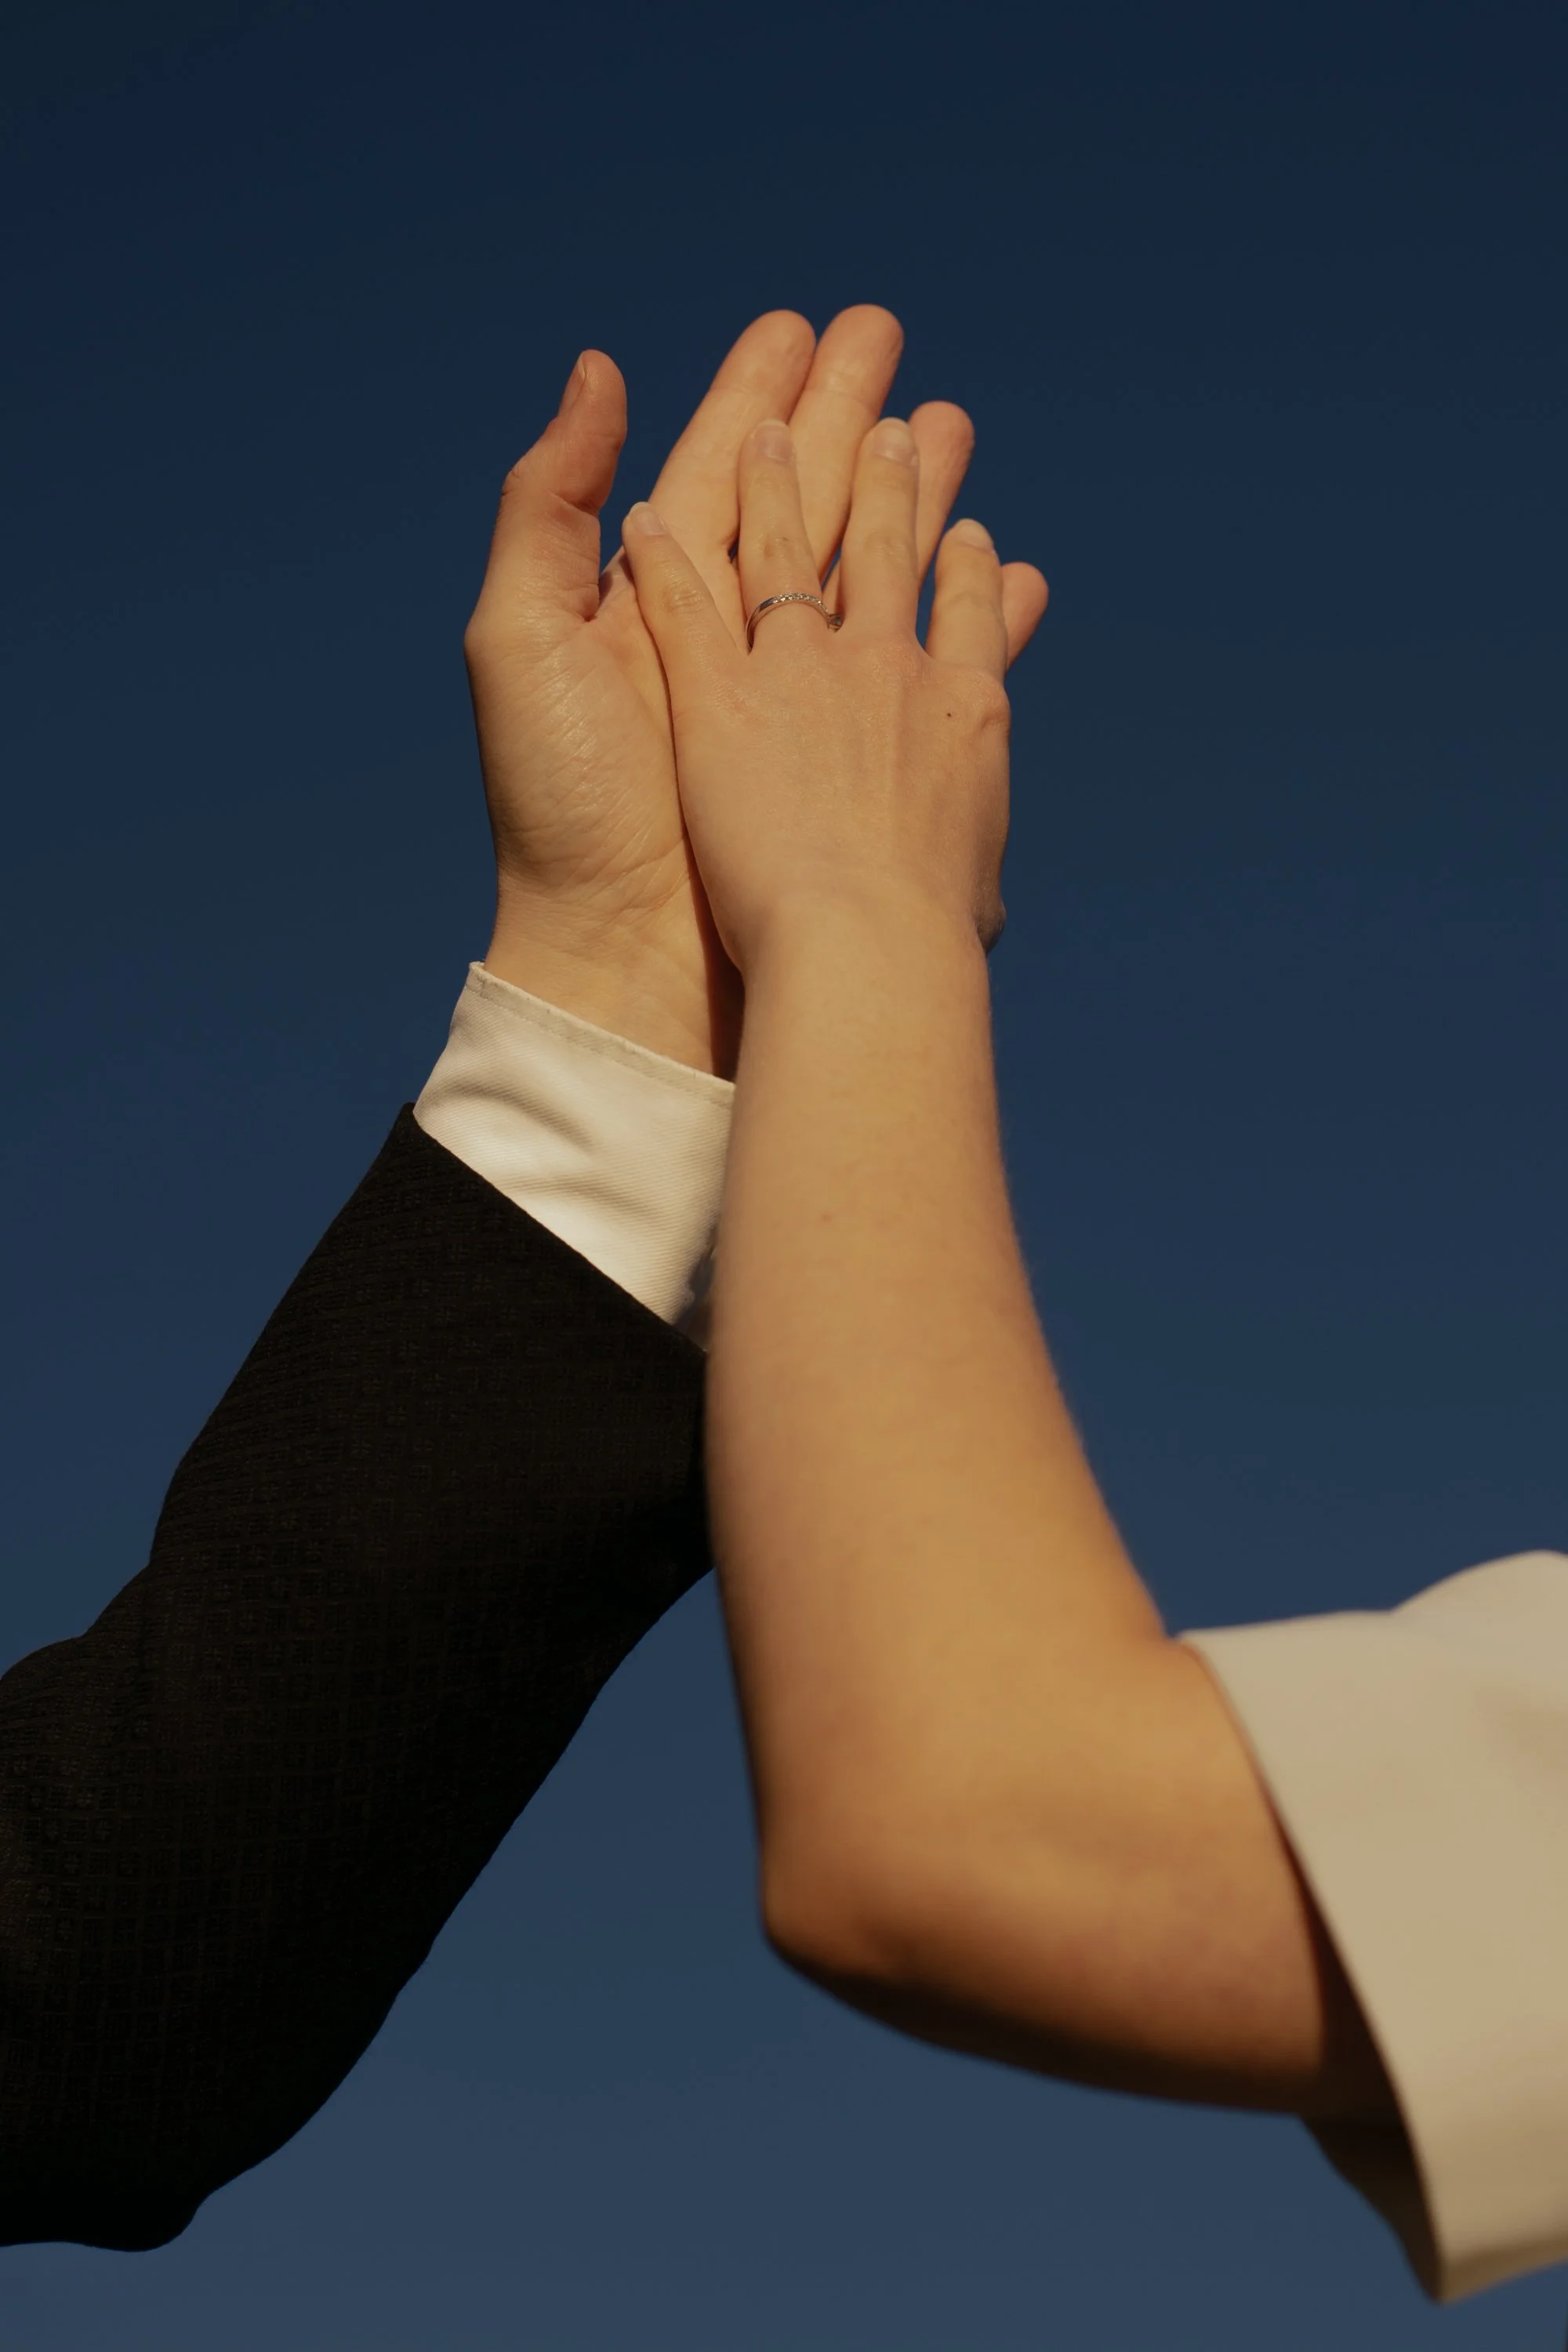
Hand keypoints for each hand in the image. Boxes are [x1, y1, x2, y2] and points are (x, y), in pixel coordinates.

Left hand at [464, 309, 978, 1075]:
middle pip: (800, 502)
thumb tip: (603, 372)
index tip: (802, 327)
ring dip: (914, 498)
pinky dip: (967, 619)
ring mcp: (794, 703)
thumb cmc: (561, 807)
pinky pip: (923, 671)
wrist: (623, 950)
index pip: (717, 474)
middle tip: (891, 333)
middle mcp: (726, 645)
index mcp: (647, 607)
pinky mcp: (849, 763)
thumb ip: (551, 500)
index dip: (759, 396)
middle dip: (847, 417)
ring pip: (868, 571)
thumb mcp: (521, 637)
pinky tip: (1001, 566)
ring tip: (958, 424)